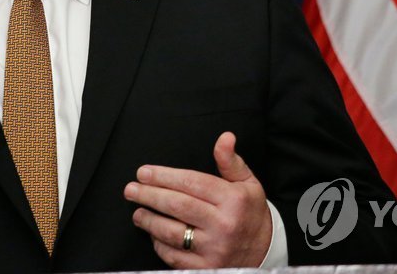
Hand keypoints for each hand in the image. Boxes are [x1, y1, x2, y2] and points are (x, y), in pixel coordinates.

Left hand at [123, 131, 271, 268]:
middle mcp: (224, 225)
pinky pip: (175, 256)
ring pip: (172, 232)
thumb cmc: (250, 213)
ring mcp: (214, 249)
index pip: (191, 183)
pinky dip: (159, 244)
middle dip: (150, 195)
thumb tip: (225, 137)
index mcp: (233, 200)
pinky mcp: (206, 268)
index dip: (164, 176)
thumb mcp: (248, 184)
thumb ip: (230, 161)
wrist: (265, 253)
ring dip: (149, 221)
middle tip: (131, 189)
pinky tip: (152, 234)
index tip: (144, 172)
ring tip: (137, 212)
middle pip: (178, 206)